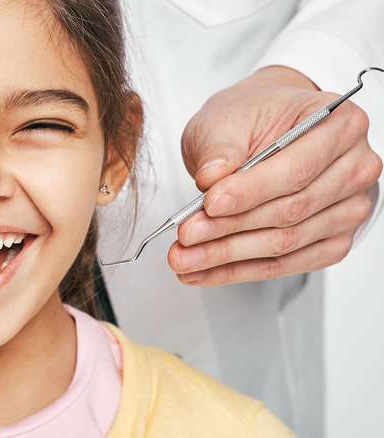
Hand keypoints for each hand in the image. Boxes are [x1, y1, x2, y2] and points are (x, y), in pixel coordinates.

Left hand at [168, 66, 382, 285]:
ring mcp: (348, 208)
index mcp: (340, 125)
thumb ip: (219, 149)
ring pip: (286, 243)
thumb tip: (212, 179)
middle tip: (187, 237)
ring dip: (229, 256)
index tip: (210, 204)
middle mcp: (354, 168)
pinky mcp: (332, 240)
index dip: (251, 192)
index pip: (296, 170)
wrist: (259, 130)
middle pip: (291, 211)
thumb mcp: (225, 119)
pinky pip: (286, 264)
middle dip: (230, 229)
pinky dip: (240, 270)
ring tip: (184, 258)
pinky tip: (205, 271)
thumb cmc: (251, 118)